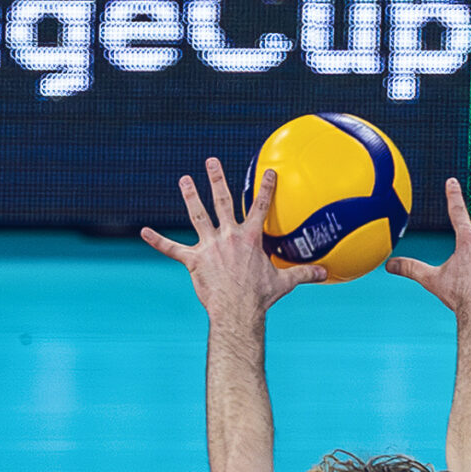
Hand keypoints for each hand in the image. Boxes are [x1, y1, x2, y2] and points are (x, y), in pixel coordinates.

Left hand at [141, 161, 326, 320]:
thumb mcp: (284, 283)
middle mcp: (229, 235)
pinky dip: (157, 240)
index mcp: (251, 237)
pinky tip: (143, 231)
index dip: (266, 187)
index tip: (268, 171)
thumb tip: (327, 274)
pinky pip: (172, 249)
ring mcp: (209, 246)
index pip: (261, 206)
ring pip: (197, 215)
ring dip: (190, 195)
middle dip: (217, 178)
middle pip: (223, 200)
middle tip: (211, 160)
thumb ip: (304, 274)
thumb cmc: (260, 298)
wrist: (237, 311)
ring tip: (184, 179)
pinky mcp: (193, 260)